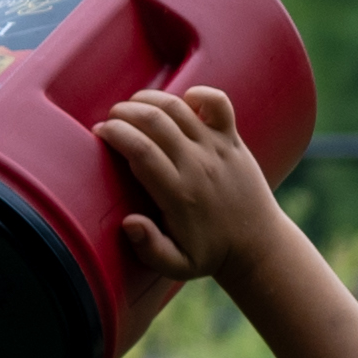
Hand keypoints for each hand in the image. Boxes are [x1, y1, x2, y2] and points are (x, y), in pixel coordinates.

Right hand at [97, 85, 292, 297]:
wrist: (257, 245)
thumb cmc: (210, 253)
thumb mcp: (176, 264)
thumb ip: (149, 248)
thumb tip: (129, 222)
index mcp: (179, 193)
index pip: (140, 149)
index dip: (113, 133)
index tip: (100, 134)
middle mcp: (198, 165)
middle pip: (154, 120)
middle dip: (123, 112)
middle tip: (112, 121)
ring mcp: (218, 149)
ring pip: (178, 106)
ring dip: (148, 99)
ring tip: (132, 109)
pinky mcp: (233, 140)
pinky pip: (218, 102)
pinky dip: (198, 93)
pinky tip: (180, 103)